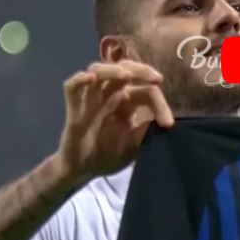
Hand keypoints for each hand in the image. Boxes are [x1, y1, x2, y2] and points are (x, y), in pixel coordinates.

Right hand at [54, 60, 174, 181]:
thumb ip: (146, 131)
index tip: (167, 124)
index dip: (159, 104)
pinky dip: (78, 79)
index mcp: (128, 102)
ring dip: (112, 69)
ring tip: (126, 75)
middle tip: (156, 79)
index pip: (146, 91)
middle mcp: (110, 95)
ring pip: (97, 71)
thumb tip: (165, 122)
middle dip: (140, 70)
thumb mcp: (134, 144)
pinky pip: (71, 88)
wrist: (84, 171)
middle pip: (123, 69)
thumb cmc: (110, 154)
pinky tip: (89, 78)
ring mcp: (91, 99)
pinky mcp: (74, 109)